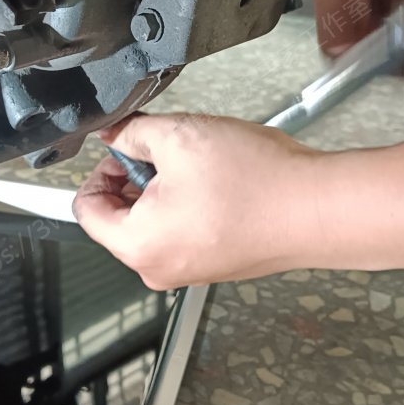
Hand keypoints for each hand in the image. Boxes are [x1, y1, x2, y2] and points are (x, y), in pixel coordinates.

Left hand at [72, 114, 325, 289]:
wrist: (318, 210)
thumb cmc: (258, 183)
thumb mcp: (179, 136)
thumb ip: (132, 133)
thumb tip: (116, 135)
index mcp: (138, 245)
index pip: (86, 209)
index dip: (101, 170)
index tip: (125, 151)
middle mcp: (157, 268)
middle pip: (118, 217)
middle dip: (134, 178)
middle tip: (166, 153)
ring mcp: (186, 271)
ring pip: (151, 222)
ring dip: (163, 189)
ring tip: (197, 167)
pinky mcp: (212, 265)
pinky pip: (181, 232)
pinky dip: (187, 205)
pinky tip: (216, 184)